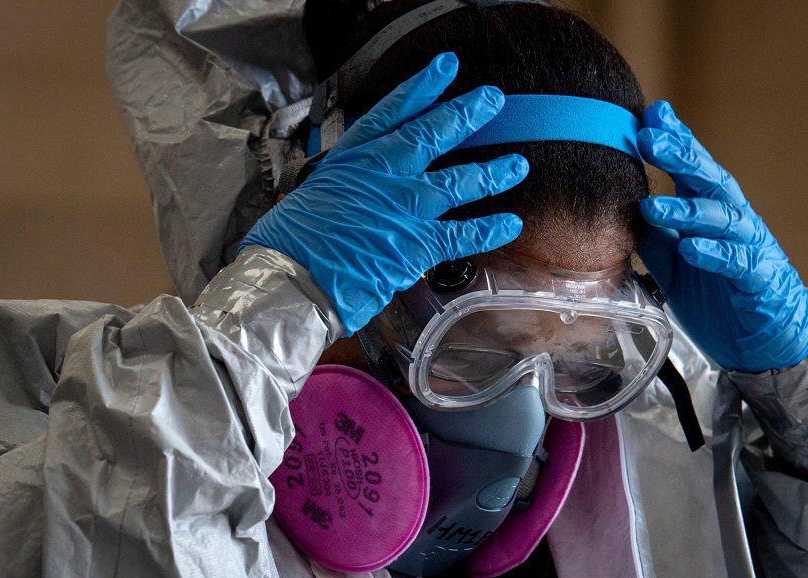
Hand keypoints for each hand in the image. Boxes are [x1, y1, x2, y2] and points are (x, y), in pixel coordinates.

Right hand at [240, 53, 527, 334]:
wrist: (292, 277)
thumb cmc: (290, 244)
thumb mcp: (307, 200)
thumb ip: (340, 192)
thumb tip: (350, 200)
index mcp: (352, 159)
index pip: (393, 113)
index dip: (422, 88)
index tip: (445, 69)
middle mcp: (383, 173)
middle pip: (432, 134)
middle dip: (466, 114)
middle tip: (492, 100)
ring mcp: (404, 206)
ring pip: (459, 180)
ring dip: (492, 172)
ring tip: (517, 164)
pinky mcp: (418, 243)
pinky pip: (464, 233)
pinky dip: (489, 229)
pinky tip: (510, 223)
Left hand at [636, 100, 807, 372]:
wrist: (757, 336)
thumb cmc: (713, 289)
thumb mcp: (671, 258)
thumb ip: (651, 231)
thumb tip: (616, 206)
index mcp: (708, 207)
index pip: (690, 166)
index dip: (673, 138)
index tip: (649, 115)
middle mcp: (730, 217)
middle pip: (706, 178)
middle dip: (679, 155)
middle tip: (648, 138)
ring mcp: (747, 244)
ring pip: (720, 217)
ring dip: (685, 209)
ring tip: (652, 206)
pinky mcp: (756, 277)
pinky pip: (736, 261)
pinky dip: (713, 253)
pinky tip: (691, 249)